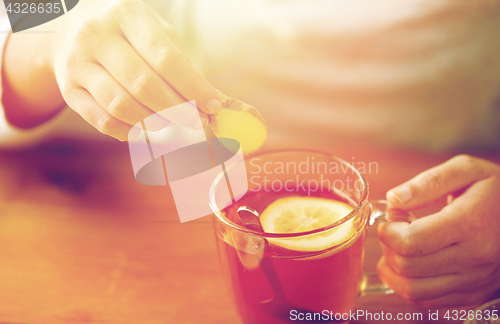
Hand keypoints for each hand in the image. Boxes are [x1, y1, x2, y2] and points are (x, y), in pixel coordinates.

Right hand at [4, 0, 219, 139]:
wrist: (71, 29)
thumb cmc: (128, 34)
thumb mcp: (155, 33)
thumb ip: (181, 64)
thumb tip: (211, 100)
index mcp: (126, 15)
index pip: (165, 59)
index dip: (192, 87)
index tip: (212, 105)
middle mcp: (96, 35)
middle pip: (144, 85)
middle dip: (177, 110)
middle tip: (197, 123)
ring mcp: (77, 63)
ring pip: (122, 106)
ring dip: (156, 125)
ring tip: (176, 129)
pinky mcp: (68, 90)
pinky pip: (103, 121)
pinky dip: (131, 133)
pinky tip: (149, 132)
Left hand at [377, 154, 499, 306]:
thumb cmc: (494, 191)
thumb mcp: (466, 170)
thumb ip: (428, 182)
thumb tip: (394, 199)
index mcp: (469, 224)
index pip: (410, 241)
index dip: (388, 230)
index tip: (391, 217)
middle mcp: (473, 258)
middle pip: (407, 265)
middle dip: (388, 246)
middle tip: (394, 229)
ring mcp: (473, 281)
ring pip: (412, 289)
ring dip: (392, 269)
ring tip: (398, 247)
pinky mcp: (471, 295)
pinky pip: (426, 300)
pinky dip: (406, 284)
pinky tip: (408, 263)